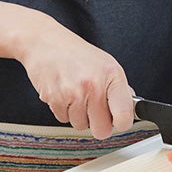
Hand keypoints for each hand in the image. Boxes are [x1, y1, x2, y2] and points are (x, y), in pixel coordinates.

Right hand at [15, 19, 136, 139]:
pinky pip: (63, 119)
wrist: (43, 41)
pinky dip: (63, 110)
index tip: (117, 119)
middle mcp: (93, 84)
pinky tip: (63, 92)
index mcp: (110, 75)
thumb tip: (128, 109)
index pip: (124, 116)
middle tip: (92, 108)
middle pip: (101, 130)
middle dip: (97, 123)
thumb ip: (117, 88)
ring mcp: (73, 92)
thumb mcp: (104, 62)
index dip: (121, 122)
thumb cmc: (74, 51)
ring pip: (81, 125)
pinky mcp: (54, 98)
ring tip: (74, 93)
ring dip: (78, 115)